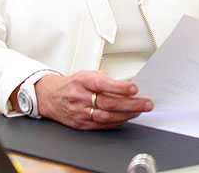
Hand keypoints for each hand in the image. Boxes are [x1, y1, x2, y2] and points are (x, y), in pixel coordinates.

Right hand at [35, 70, 153, 129]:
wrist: (52, 97)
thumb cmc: (73, 84)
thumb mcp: (87, 74)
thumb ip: (105, 79)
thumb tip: (125, 86)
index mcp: (83, 81)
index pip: (103, 84)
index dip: (120, 87)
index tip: (134, 88)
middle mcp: (81, 97)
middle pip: (109, 103)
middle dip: (131, 104)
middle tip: (146, 103)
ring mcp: (81, 113)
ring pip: (107, 116)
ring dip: (127, 114)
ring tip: (140, 110)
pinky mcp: (81, 125)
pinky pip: (102, 125)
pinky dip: (117, 122)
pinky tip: (126, 118)